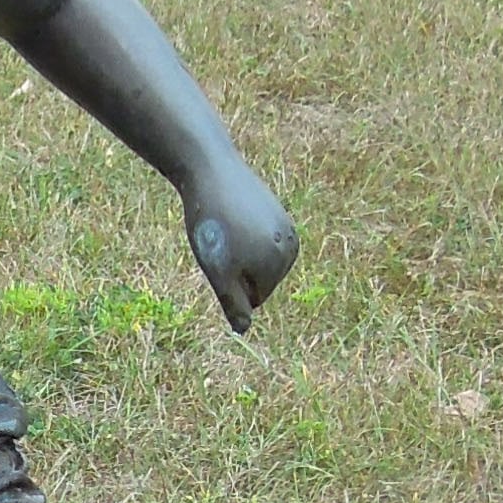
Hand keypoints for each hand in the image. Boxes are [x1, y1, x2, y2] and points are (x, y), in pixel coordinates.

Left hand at [183, 153, 298, 333]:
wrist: (212, 172)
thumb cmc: (211, 226)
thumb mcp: (217, 271)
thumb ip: (233, 303)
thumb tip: (244, 331)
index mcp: (277, 264)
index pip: (254, 298)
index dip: (229, 282)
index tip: (220, 254)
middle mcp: (291, 247)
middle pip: (261, 280)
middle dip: (238, 269)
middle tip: (222, 239)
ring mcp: (289, 229)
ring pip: (261, 262)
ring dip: (242, 253)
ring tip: (228, 227)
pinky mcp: (281, 214)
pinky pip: (262, 242)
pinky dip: (247, 236)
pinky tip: (234, 215)